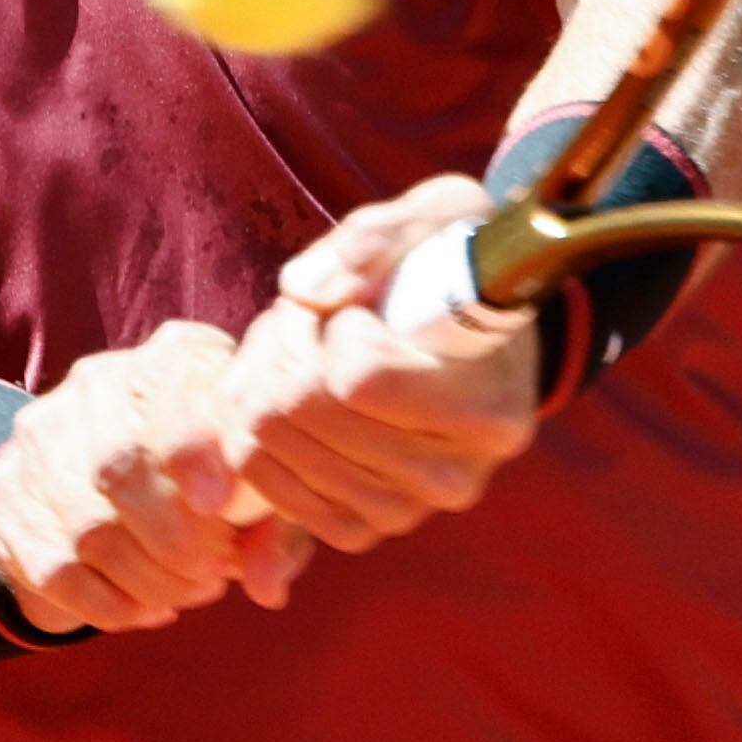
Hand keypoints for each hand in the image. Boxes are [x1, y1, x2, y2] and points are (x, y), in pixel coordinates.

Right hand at [0, 319, 315, 634]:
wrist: (102, 477)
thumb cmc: (212, 476)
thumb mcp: (254, 486)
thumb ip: (276, 529)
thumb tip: (267, 584)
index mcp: (170, 357)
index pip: (167, 381)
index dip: (190, 446)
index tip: (217, 505)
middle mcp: (97, 383)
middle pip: (120, 461)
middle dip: (177, 538)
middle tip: (216, 574)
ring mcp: (42, 438)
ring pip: (89, 527)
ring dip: (149, 579)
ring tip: (188, 594)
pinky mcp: (9, 497)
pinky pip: (58, 569)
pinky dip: (110, 603)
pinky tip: (145, 609)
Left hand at [218, 177, 541, 551]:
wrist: (473, 331)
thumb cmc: (456, 264)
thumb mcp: (440, 215)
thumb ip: (373, 236)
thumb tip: (302, 290)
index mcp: (488, 409)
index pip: (360, 379)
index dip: (334, 328)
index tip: (355, 308)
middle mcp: (455, 475)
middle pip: (307, 411)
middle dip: (285, 344)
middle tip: (308, 315)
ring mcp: (407, 509)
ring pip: (275, 447)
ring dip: (263, 380)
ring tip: (300, 346)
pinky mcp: (361, 526)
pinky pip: (266, 483)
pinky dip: (253, 431)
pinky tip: (281, 393)